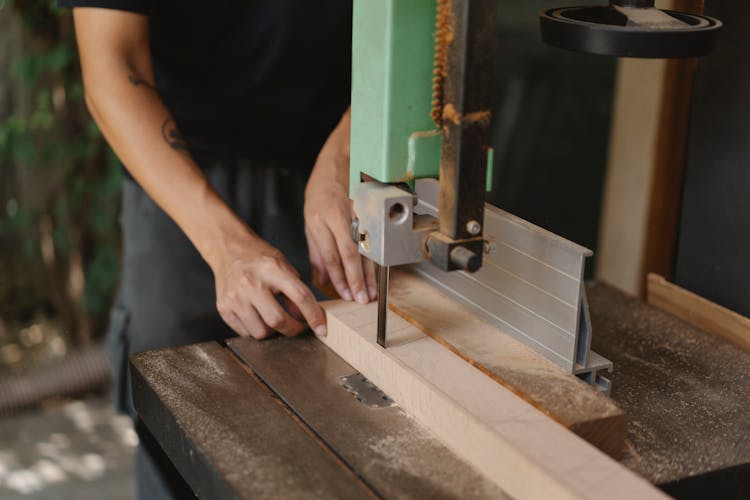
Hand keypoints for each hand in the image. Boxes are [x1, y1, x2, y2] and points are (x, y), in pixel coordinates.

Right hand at [211, 231, 325, 339]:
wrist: (228, 248)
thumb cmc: (259, 257)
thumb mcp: (283, 265)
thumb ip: (296, 290)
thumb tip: (305, 317)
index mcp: (272, 268)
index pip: (300, 297)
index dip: (314, 316)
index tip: (321, 329)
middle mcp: (251, 283)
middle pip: (278, 320)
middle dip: (293, 329)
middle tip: (297, 326)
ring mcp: (235, 297)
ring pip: (260, 332)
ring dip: (272, 331)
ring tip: (273, 317)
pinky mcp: (223, 307)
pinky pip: (244, 332)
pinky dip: (255, 329)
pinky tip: (257, 316)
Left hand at [305, 110, 376, 303]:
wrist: (339, 158)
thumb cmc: (323, 187)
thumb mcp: (310, 217)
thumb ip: (317, 248)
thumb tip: (323, 275)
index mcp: (319, 219)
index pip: (330, 255)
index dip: (339, 277)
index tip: (345, 293)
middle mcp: (337, 215)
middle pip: (348, 254)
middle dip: (356, 279)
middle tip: (361, 298)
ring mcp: (356, 210)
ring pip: (365, 246)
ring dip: (370, 272)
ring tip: (372, 289)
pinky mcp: (370, 206)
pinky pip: (375, 235)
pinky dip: (378, 254)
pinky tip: (382, 268)